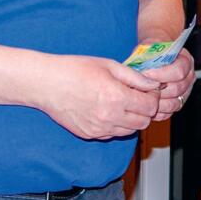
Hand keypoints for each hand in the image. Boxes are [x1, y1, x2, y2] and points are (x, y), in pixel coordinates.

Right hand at [38, 55, 163, 138]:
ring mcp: (99, 128)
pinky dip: (116, 125)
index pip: (150, 107)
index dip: (154, 98)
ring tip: (123, 104)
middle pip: (144, 122)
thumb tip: (154, 85)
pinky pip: (112, 134)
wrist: (46, 84)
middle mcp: (109, 116)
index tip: (150, 91)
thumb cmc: (75, 70)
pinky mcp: (89, 134)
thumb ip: (135, 77)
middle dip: (146, 110)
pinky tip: (108, 110)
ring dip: (132, 119)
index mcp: (116, 97)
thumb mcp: (109, 65)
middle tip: (139, 98)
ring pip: (130, 131)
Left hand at [140, 49, 195, 121]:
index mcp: (186, 61)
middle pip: (177, 89)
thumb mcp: (149, 47)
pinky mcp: (177, 104)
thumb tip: (138, 71)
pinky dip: (156, 112)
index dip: (161, 74)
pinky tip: (145, 105)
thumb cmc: (152, 50)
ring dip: (156, 102)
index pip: (179, 71)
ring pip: (173, 104)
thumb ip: (147, 57)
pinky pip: (169, 113)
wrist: (156, 55)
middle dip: (157, 90)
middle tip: (139, 88)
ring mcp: (185, 92)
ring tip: (141, 97)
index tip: (145, 74)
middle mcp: (189, 78)